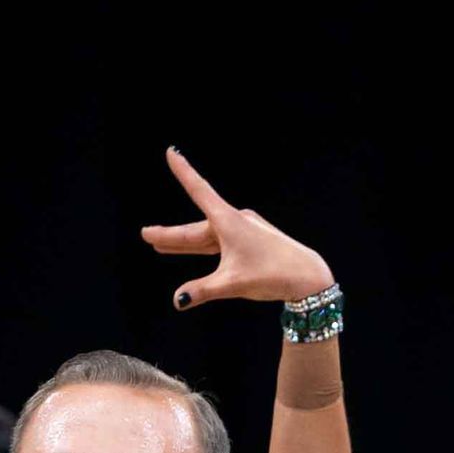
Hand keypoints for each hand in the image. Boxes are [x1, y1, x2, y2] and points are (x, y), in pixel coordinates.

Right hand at [141, 148, 334, 310]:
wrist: (306, 277)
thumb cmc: (272, 274)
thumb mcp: (233, 284)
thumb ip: (203, 291)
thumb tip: (178, 300)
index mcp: (228, 222)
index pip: (198, 190)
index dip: (183, 171)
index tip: (171, 152)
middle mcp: (234, 221)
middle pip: (195, 228)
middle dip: (171, 235)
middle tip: (146, 235)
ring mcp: (244, 231)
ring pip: (207, 238)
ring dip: (185, 243)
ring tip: (161, 246)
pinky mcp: (251, 241)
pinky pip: (220, 243)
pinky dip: (205, 248)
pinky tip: (198, 249)